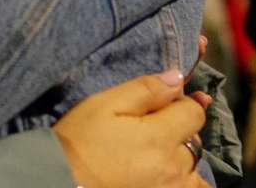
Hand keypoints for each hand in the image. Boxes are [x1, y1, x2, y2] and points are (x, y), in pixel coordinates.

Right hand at [53, 71, 210, 187]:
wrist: (59, 180)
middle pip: (195, 141)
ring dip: (183, 160)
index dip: (181, 102)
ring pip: (195, 170)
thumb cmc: (79, 140)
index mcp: (160, 137)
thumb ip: (145, 90)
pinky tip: (165, 177)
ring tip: (158, 156)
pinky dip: (183, 182)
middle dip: (180, 130)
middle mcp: (173, 167)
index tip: (165, 102)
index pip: (194, 113)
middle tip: (153, 129)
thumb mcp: (105, 104)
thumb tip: (178, 78)